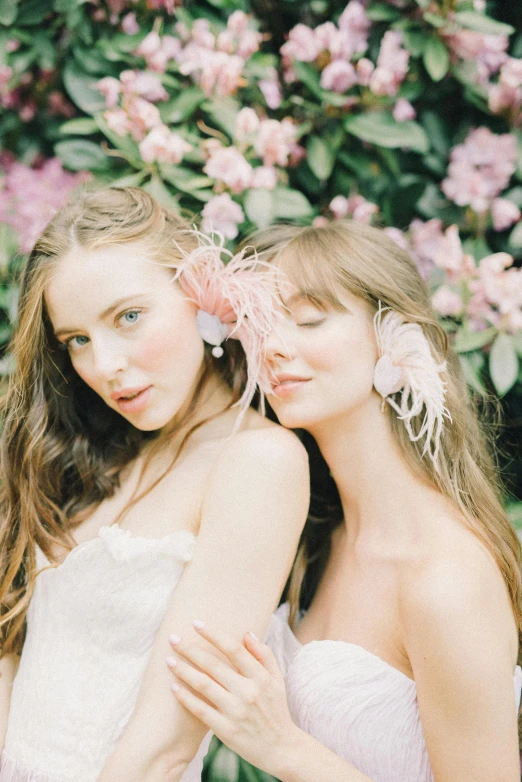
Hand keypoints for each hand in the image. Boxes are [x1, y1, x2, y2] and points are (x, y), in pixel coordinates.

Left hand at [165, 620, 300, 776]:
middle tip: (173, 638)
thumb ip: (263, 654)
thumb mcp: (277, 679)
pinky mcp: (225, 730)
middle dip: (190, 649)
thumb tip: (246, 633)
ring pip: (203, 685)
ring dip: (184, 670)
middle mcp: (248, 692)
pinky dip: (186, 698)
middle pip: (213, 664)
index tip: (196, 624)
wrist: (281, 749)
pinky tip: (174, 687)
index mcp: (260, 677)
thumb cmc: (277, 710)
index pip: (233, 649)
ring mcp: (235, 711)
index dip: (213, 634)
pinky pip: (200, 710)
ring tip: (168, 659)